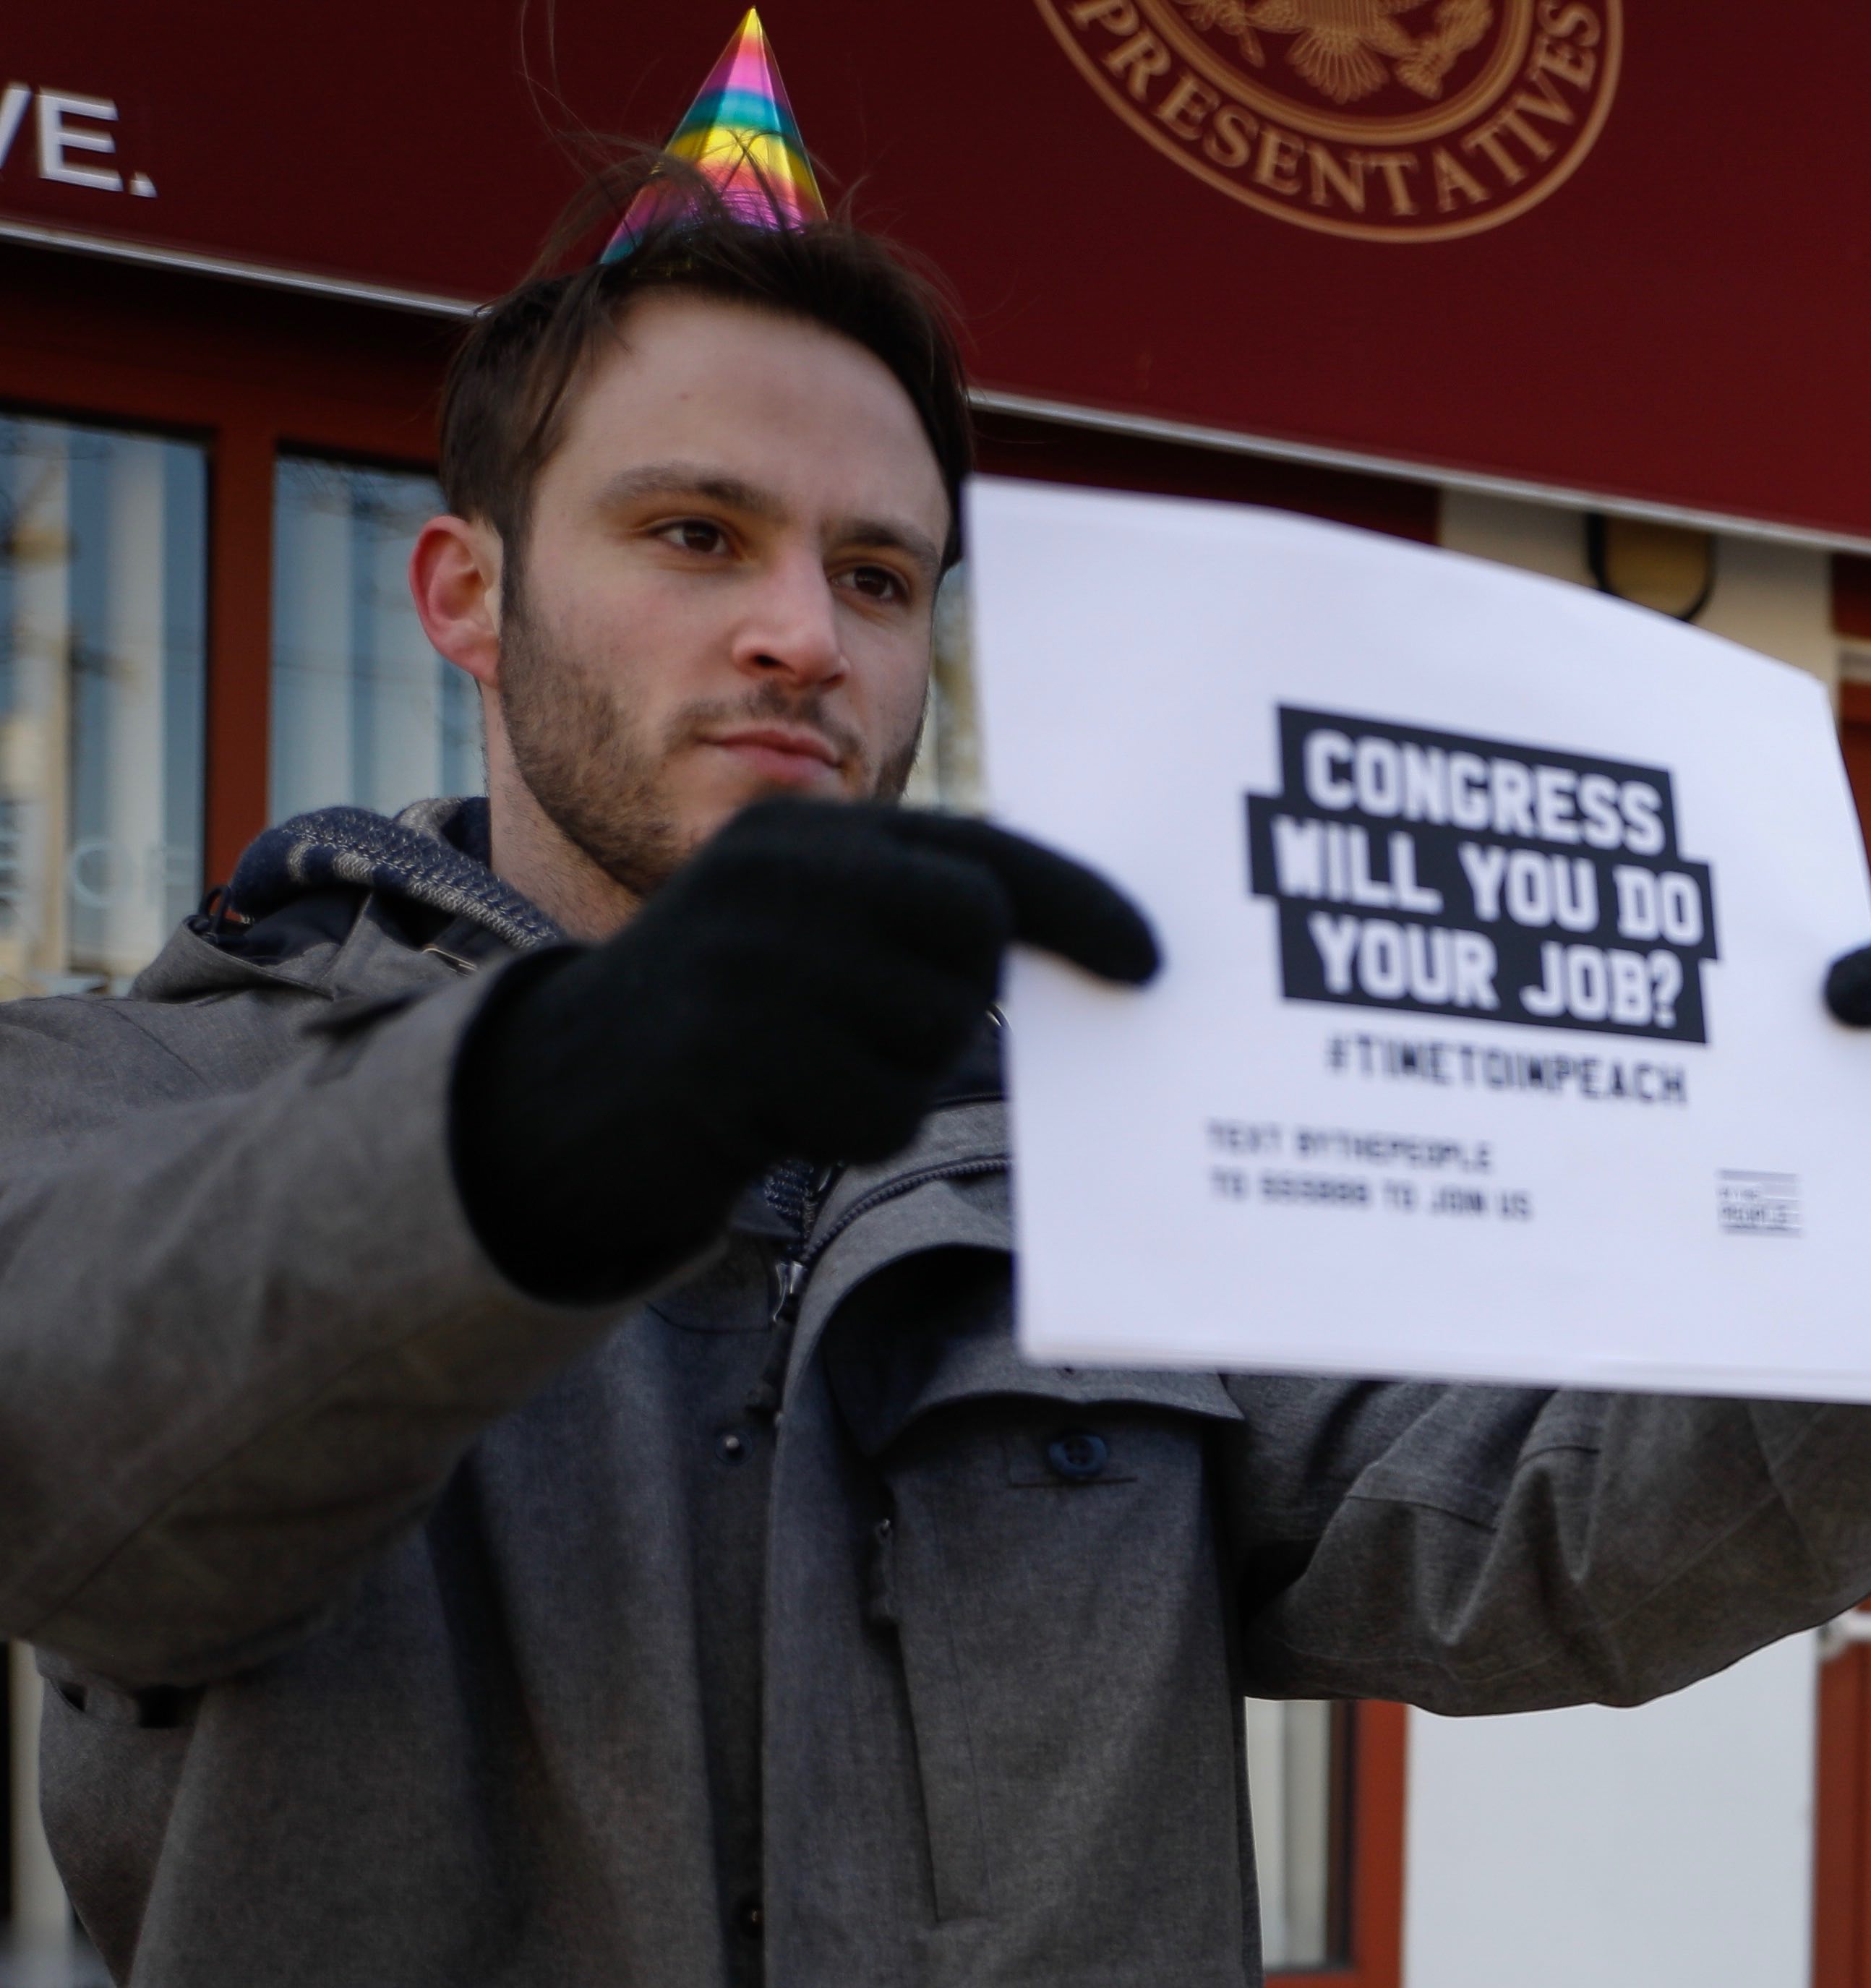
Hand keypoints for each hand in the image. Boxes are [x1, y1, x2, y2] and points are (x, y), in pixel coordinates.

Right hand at [451, 801, 1157, 1302]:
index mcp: (804, 835)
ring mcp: (748, 961)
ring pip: (932, 1030)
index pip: (979, 851)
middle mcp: (774, 876)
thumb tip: (1087, 944)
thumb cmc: (743, 1018)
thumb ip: (921, 916)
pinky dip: (855, 1127)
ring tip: (814, 1063)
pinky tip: (787, 1110)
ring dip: (899, 1072)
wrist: (575, 1095)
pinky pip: (879, 1110)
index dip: (1078, 903)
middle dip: (960, 999)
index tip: (1152, 961)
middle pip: (974, 934)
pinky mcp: (732, 1058)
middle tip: (882, 1026)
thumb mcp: (818, 934)